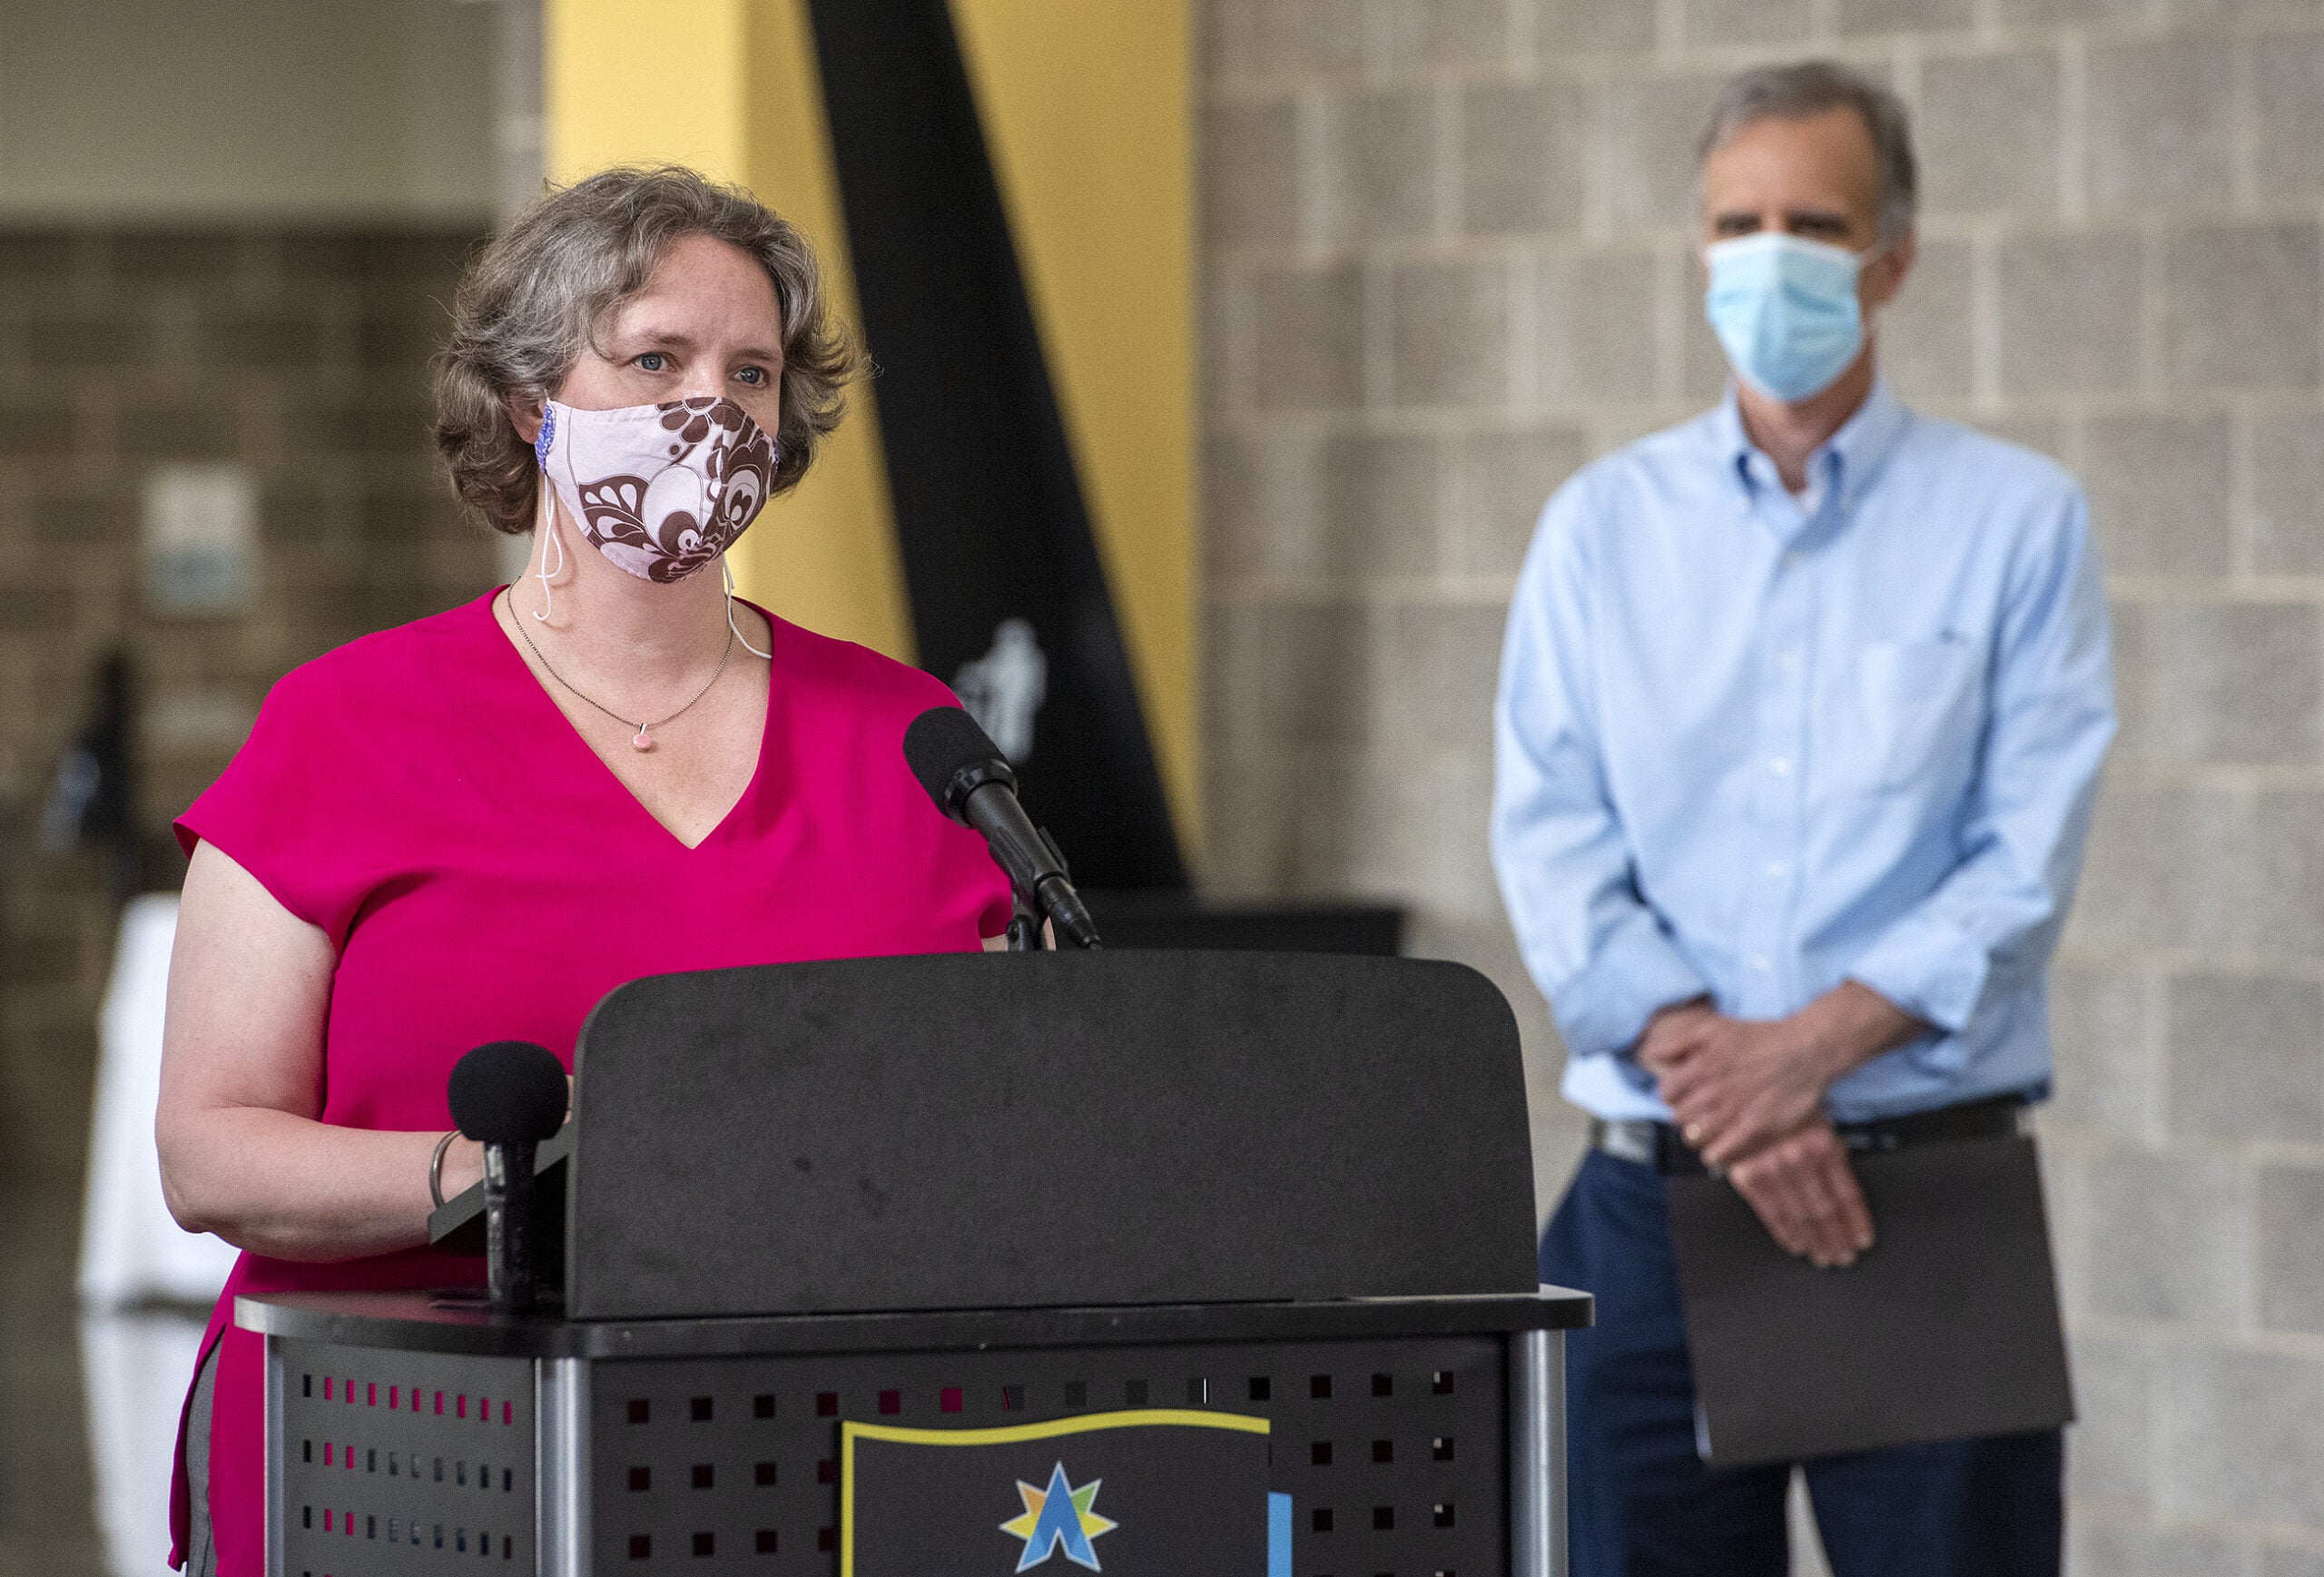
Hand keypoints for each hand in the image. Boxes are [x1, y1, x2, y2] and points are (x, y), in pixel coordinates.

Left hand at [1650, 983, 1922, 1168]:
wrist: (1804, 1051)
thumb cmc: (1759, 1038)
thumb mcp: (1711, 1028)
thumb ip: (1677, 1042)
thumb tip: (1649, 1055)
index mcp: (1700, 1066)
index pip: (1666, 1093)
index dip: (1672, 1095)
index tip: (1683, 1095)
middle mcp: (1713, 1090)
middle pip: (1679, 1116)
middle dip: (1685, 1114)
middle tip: (1698, 1112)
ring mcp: (1733, 1111)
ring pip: (1695, 1136)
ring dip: (1698, 1134)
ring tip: (1709, 1128)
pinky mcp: (1754, 1129)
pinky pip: (1719, 1153)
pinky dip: (1715, 1153)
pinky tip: (1720, 1147)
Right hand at [1726, 1122, 1874, 1268]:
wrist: (1739, 1100)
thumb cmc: (1783, 1113)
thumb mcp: (1818, 1125)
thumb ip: (1833, 1158)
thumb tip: (1848, 1201)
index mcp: (1822, 1144)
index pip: (1847, 1193)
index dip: (1857, 1221)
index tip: (1863, 1240)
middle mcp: (1798, 1158)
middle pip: (1825, 1210)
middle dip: (1837, 1238)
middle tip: (1844, 1256)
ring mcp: (1772, 1169)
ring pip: (1800, 1216)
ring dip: (1815, 1240)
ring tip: (1825, 1256)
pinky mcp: (1748, 1177)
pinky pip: (1771, 1213)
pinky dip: (1786, 1233)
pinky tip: (1797, 1245)